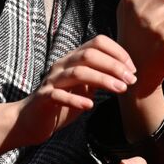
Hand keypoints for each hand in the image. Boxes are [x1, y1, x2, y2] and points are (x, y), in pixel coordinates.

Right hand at [8, 36, 137, 151]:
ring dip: (102, 79)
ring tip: (120, 90)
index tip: (132, 69)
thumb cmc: (62, 103)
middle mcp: (62, 65)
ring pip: (78, 72)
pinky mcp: (43, 98)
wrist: (31, 120)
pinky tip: (90, 106)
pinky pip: (59, 95)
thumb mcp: (84, 88)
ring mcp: (52, 80)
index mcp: (73, 58)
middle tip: (131, 80)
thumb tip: (126, 73)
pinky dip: (76, 100)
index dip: (117, 52)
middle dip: (114, 65)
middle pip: (89, 55)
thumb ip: (99, 77)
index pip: (97, 42)